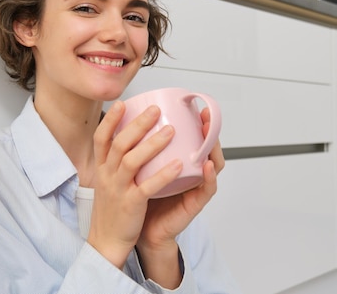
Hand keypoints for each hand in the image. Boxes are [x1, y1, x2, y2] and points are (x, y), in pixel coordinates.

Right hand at [87, 101, 180, 268]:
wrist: (107, 241)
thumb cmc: (113, 210)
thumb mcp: (108, 181)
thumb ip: (116, 162)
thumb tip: (130, 139)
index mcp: (102, 168)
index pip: (100, 138)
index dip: (110, 120)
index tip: (122, 104)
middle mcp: (107, 176)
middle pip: (119, 143)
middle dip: (138, 124)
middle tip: (155, 110)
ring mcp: (118, 189)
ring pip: (132, 161)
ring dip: (152, 144)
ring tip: (170, 131)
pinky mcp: (131, 204)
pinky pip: (148, 187)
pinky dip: (163, 175)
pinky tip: (177, 165)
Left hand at [135, 107, 223, 286]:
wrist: (137, 230)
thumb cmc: (138, 198)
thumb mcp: (136, 167)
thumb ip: (135, 148)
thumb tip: (124, 118)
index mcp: (176, 162)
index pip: (192, 139)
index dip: (195, 123)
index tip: (193, 106)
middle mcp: (188, 172)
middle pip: (205, 148)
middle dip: (208, 130)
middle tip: (204, 116)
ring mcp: (194, 187)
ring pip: (211, 164)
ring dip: (212, 149)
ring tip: (209, 136)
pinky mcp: (194, 203)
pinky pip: (206, 189)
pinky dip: (209, 177)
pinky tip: (208, 166)